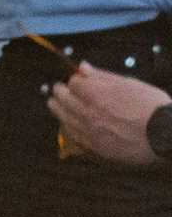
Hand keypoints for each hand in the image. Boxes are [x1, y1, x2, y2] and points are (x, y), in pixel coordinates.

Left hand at [47, 66, 168, 167]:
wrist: (167, 135)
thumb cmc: (151, 106)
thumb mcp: (129, 84)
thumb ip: (102, 76)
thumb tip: (82, 67)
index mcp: (97, 94)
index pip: (73, 83)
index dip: (74, 80)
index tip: (75, 80)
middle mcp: (89, 113)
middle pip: (63, 100)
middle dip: (60, 92)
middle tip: (58, 89)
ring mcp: (91, 132)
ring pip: (63, 119)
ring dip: (58, 109)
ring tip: (55, 104)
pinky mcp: (96, 149)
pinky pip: (73, 137)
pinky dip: (67, 128)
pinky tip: (67, 124)